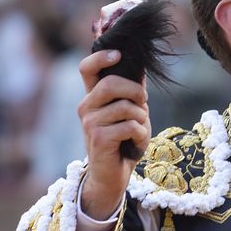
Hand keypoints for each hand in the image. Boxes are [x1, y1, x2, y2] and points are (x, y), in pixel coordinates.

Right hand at [76, 49, 151, 217]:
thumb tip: (142, 67)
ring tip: (139, 130)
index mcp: (92, 97)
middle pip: (111, 84)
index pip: (87, 68)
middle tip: (143, 104)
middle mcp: (86, 107)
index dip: (101, 57)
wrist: (113, 176)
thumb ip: (133, 92)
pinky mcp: (98, 138)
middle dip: (136, 92)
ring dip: (141, 118)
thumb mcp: (131, 113)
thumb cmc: (123, 143)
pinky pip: (130, 126)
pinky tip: (136, 142)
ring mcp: (90, 123)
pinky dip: (141, 134)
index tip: (119, 55)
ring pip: (125, 106)